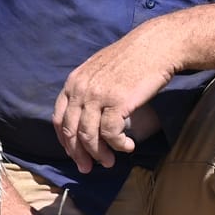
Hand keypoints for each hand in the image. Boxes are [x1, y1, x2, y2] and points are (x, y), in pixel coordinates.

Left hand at [53, 26, 176, 172]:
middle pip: (72, 131)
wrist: (156, 46)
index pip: (59, 118)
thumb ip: (88, 89)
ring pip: (90, 136)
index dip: (65, 141)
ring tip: (110, 162)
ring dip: (99, 154)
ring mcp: (98, 96)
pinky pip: (111, 133)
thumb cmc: (132, 57)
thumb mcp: (99, 68)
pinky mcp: (118, 102)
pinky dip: (118, 145)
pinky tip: (127, 147)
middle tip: (88, 168)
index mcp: (74, 81)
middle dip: (79, 154)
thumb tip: (86, 116)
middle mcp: (81, 89)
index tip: (74, 153)